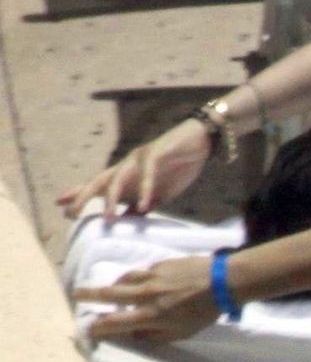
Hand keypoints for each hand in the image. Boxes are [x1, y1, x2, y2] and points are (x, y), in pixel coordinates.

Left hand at [58, 119, 212, 219]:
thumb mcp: (160, 193)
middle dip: (82, 197)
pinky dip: (145, 190)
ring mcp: (139, 159)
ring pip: (118, 179)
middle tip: (70, 213)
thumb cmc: (178, 167)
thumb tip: (127, 221)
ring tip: (108, 217)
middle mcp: (127, 165)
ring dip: (111, 199)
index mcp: (126, 174)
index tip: (60, 206)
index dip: (78, 193)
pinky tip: (145, 205)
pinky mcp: (157, 155)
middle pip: (98, 181)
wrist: (199, 141)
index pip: (97, 185)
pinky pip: (147, 174)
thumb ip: (143, 206)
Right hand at [72, 257, 219, 341]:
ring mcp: (151, 277)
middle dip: (89, 295)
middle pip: (109, 294)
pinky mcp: (159, 264)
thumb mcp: (183, 332)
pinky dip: (138, 278)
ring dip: (115, 285)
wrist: (222, 281)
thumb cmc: (206, 311)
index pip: (116, 323)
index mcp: (152, 315)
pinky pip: (142, 272)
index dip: (99, 327)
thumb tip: (136, 335)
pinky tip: (143, 281)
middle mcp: (146, 295)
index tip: (87, 329)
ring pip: (124, 280)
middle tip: (75, 293)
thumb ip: (157, 336)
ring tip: (111, 289)